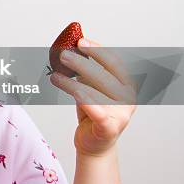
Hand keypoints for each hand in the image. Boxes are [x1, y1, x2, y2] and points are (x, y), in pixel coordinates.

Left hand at [49, 37, 137, 156]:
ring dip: (70, 82)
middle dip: (81, 63)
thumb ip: (87, 69)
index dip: (97, 50)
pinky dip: (84, 100)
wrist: (94, 143)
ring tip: (55, 77)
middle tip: (63, 55)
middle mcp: (128, 98)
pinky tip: (72, 91)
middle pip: (103, 75)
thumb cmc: (93, 110)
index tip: (80, 41)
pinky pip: (96, 111)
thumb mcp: (91, 86)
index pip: (114, 62)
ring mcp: (121, 114)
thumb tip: (71, 46)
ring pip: (92, 92)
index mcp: (127, 84)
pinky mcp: (109, 128)